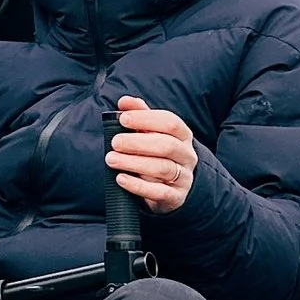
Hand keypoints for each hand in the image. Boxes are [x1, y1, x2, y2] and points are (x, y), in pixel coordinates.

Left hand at [106, 97, 197, 213]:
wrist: (172, 187)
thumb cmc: (158, 154)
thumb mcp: (151, 134)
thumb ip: (140, 116)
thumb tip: (124, 101)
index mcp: (183, 136)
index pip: (170, 122)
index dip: (146, 119)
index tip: (123, 118)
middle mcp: (187, 155)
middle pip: (167, 146)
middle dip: (138, 142)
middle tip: (114, 142)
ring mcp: (184, 177)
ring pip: (163, 168)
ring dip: (134, 163)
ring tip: (111, 160)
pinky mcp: (176, 197)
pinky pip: (159, 192)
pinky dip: (138, 186)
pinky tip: (121, 179)